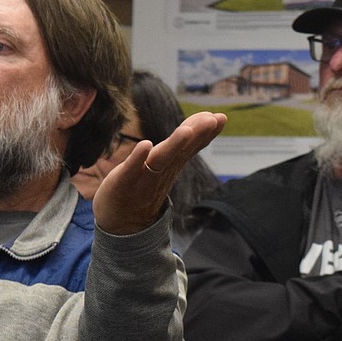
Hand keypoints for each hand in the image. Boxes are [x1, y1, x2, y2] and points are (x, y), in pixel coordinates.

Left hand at [93, 111, 225, 234]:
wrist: (120, 223)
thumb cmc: (142, 187)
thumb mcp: (163, 164)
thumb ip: (181, 146)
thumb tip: (200, 123)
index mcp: (171, 166)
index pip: (190, 148)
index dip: (205, 133)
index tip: (220, 118)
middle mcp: (161, 172)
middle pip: (180, 152)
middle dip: (196, 136)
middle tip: (211, 120)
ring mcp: (143, 178)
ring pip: (160, 160)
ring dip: (173, 145)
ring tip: (186, 131)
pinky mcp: (122, 183)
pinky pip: (131, 169)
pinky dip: (138, 158)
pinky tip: (145, 145)